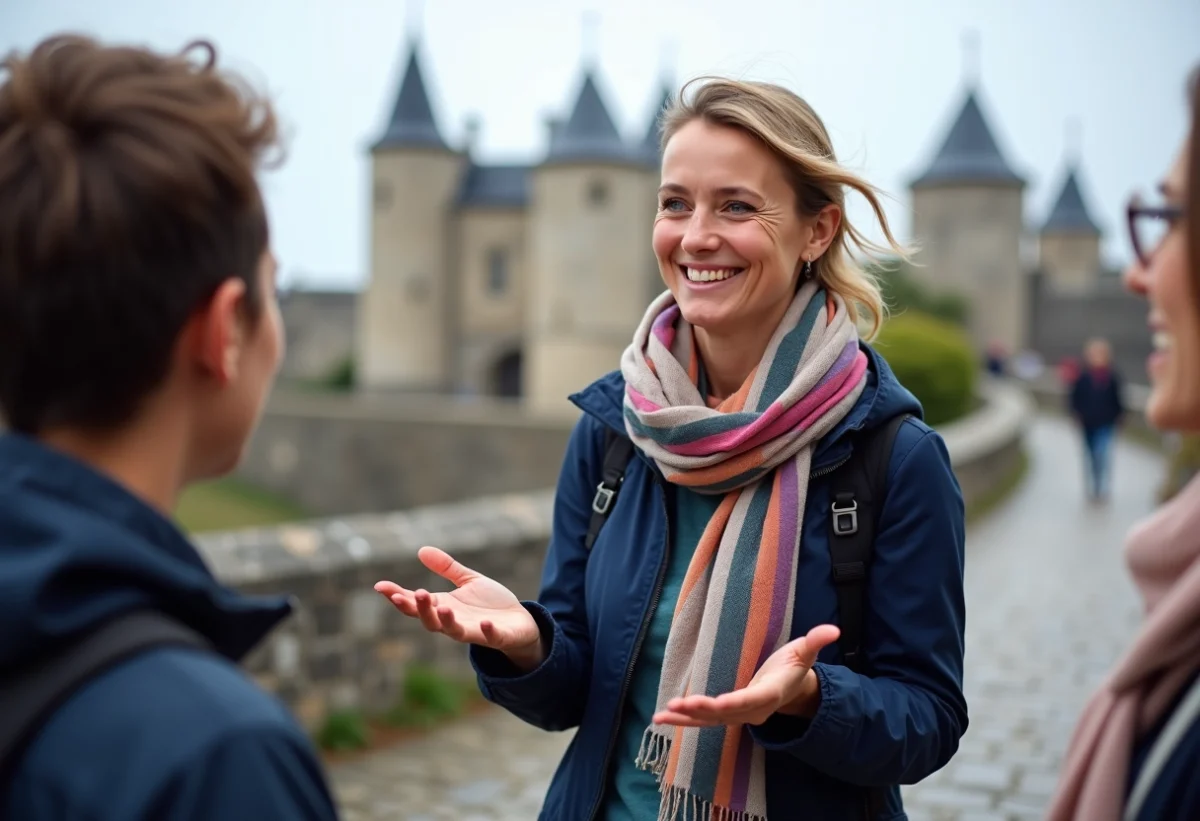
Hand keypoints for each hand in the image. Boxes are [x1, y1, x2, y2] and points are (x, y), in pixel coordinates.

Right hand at [374, 546, 543, 669]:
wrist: (521, 624)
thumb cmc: (490, 604)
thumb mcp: (468, 581)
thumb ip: (447, 568)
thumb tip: (421, 550)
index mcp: (444, 606)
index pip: (416, 604)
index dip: (398, 596)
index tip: (380, 586)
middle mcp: (454, 621)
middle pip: (429, 620)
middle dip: (420, 609)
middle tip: (414, 594)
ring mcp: (473, 631)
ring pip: (453, 631)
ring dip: (445, 621)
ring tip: (442, 607)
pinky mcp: (496, 636)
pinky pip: (489, 637)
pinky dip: (486, 631)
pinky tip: (484, 624)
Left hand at [652, 624, 840, 727]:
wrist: (791, 692)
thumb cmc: (794, 668)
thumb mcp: (804, 653)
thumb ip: (815, 642)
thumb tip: (833, 629)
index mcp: (769, 694)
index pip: (751, 700)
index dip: (734, 702)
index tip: (718, 702)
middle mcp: (752, 710)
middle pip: (725, 713)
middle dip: (702, 710)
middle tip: (679, 704)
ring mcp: (738, 716)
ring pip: (710, 720)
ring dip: (686, 717)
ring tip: (664, 714)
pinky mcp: (726, 716)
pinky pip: (702, 721)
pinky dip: (682, 720)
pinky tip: (661, 717)